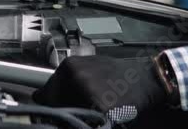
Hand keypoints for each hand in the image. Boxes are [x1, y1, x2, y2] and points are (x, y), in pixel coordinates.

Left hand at [32, 56, 170, 122]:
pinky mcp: (101, 108)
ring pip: (70, 114)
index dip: (50, 106)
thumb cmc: (118, 73)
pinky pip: (87, 121)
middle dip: (64, 111)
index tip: (52, 111)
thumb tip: (40, 95)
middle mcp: (76, 77)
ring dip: (77, 115)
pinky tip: (101, 114)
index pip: (45, 95)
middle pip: (56, 107)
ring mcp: (88, 92)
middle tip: (81, 108)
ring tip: (94, 107)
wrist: (147, 78)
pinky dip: (92, 121)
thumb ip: (65, 79)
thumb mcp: (89, 68)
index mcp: (70, 66)